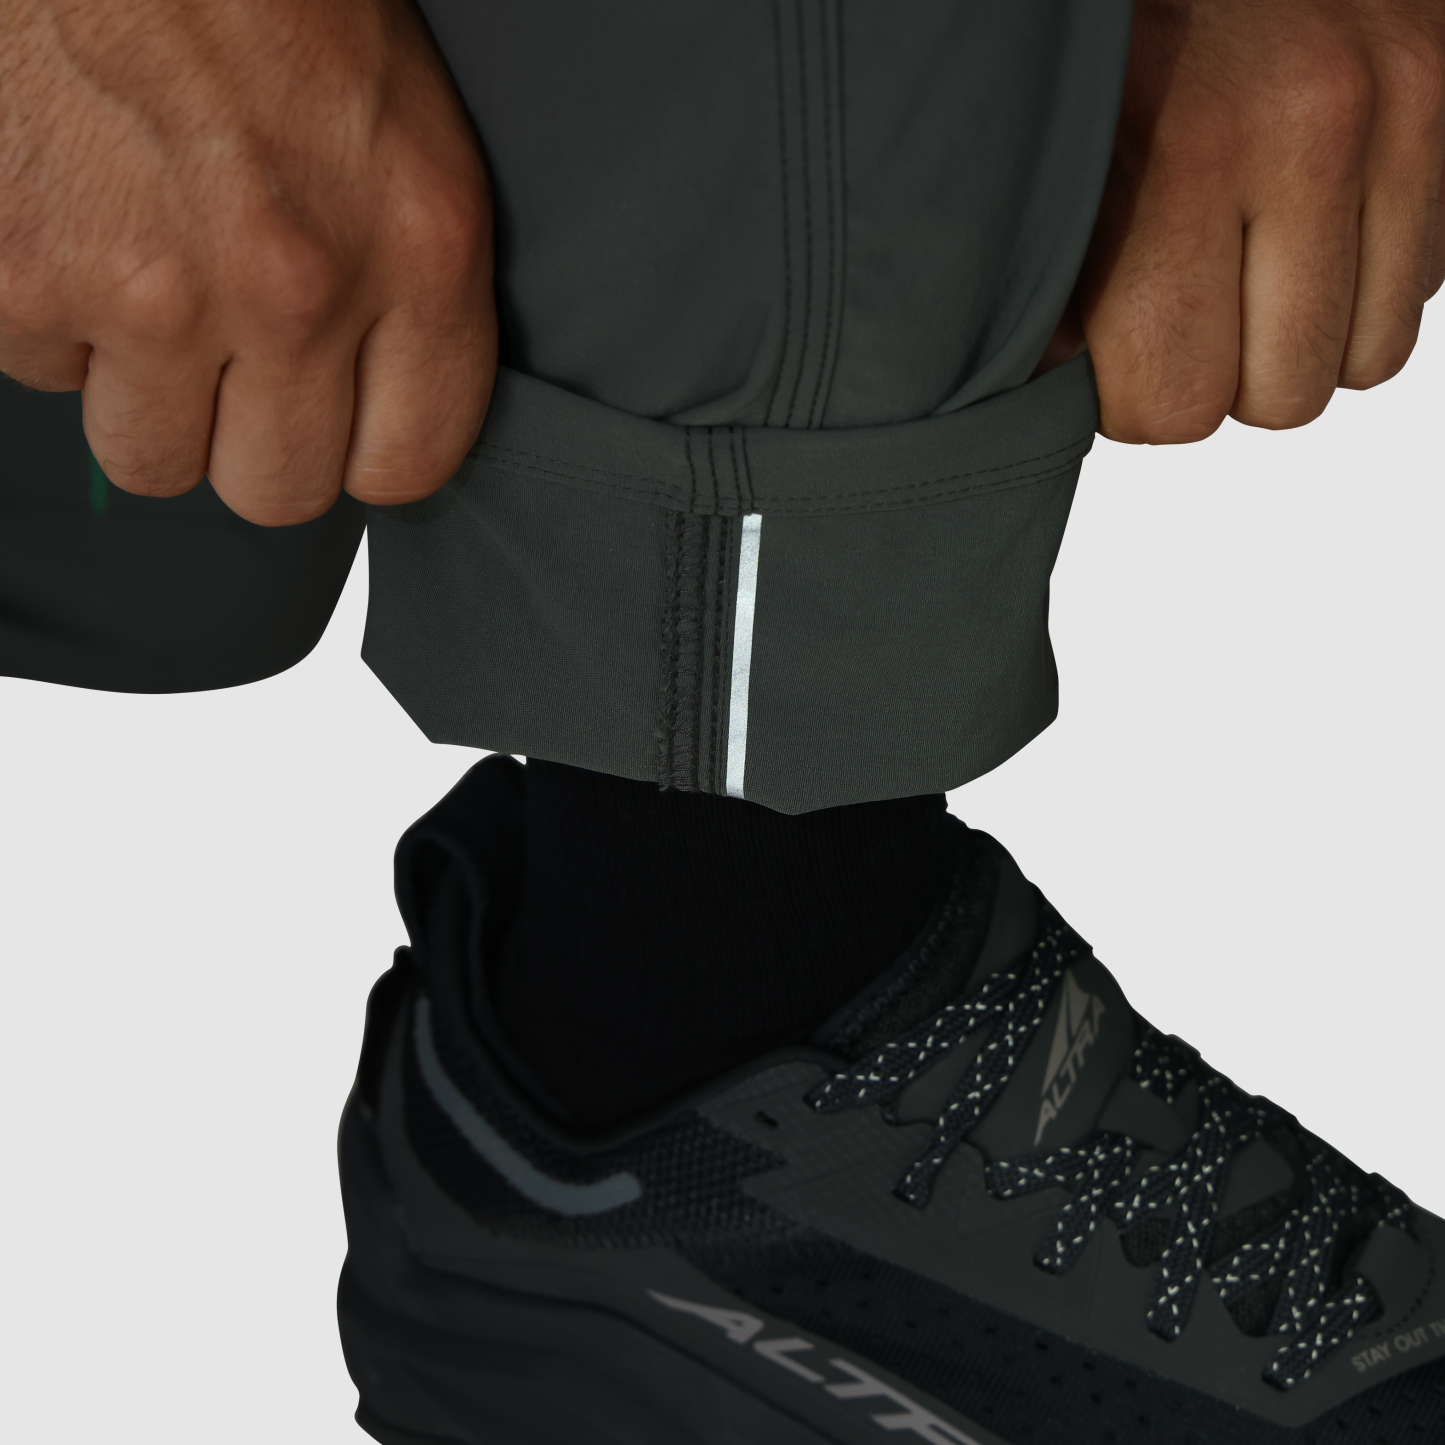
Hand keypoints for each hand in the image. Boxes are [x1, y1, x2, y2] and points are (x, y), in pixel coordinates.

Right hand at [0, 0, 494, 524]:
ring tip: (153, 282)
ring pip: (154, 459)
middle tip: (238, 361)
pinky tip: (81, 224)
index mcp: (414, 253)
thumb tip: (376, 413)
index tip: (342, 420)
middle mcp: (291, 290)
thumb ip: (407, 294)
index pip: (406, 467)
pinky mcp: (22, 278)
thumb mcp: (405, 132)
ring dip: (153, 398)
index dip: (364, 451)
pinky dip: (58, 321)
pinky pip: (46, 375)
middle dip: (256, 441)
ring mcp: (148, 293)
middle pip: (276, 490)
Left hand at [1081, 0, 1444, 442]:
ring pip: (1368, 356)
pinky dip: (1364, 277)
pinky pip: (1424, 279)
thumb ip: (1047, 284)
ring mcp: (1405, 106)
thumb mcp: (1046, 160)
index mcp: (1179, 157)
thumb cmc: (1102, 44)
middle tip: (1180, 312)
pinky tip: (1304, 224)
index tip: (1116, 352)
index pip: (1172, 402)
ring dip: (1300, 338)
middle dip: (1221, 375)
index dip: (1136, 396)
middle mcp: (1312, 129)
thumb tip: (1056, 396)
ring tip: (1244, 270)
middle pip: (1280, 396)